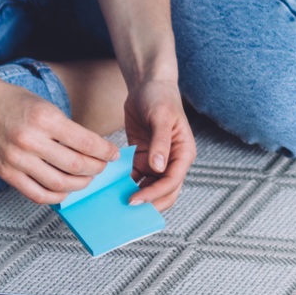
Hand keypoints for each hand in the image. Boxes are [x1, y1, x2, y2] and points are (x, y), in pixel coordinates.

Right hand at [0, 78, 117, 205]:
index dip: (105, 151)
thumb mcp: (45, 106)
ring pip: (59, 183)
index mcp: (44, 118)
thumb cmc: (14, 102)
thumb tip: (94, 151)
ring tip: (86, 179)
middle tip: (102, 167)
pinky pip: (37, 194)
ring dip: (80, 184)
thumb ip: (67, 129)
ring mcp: (16, 159)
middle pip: (75, 165)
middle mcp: (30, 139)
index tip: (113, 154)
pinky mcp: (6, 173)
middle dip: (96, 169)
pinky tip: (65, 190)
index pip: (85, 142)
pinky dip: (56, 196)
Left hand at [123, 76, 194, 212]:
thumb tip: (159, 167)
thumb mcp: (161, 117)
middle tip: (128, 209)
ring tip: (117, 204)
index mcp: (183, 153)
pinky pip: (135, 177)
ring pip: (149, 188)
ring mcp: (156, 161)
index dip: (155, 193)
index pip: (172, 181)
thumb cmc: (160, 98)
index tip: (136, 199)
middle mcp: (172, 161)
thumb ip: (161, 142)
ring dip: (137, 196)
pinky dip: (126, 184)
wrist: (147, 85)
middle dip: (149, 202)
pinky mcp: (142, 158)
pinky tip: (112, 189)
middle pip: (165, 191)